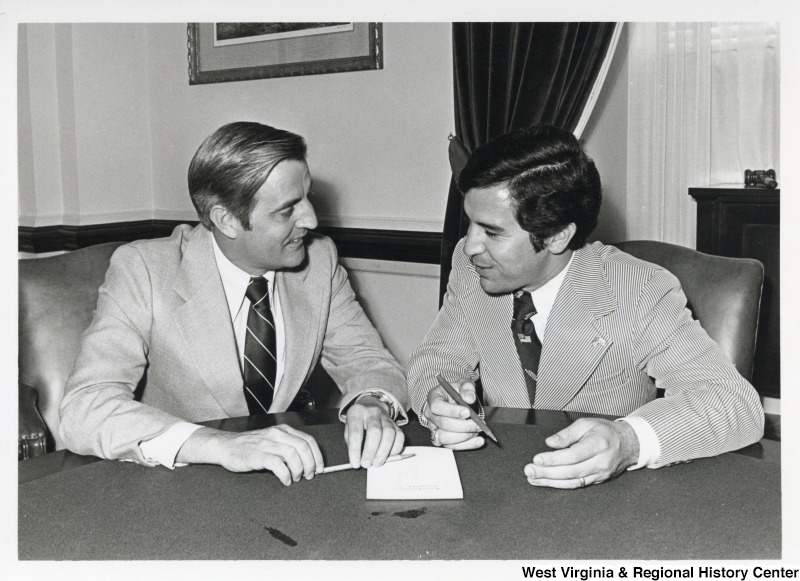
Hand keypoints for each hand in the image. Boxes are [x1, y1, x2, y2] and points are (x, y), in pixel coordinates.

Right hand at [177, 425, 322, 485]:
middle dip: (310, 464)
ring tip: (296, 478)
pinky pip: (278, 464)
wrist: (225, 446)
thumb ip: (287, 447)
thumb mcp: (271, 441)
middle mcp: (277, 434)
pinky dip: (285, 474)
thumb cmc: (250, 447)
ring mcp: (267, 443)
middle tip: (309, 476)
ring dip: (299, 470)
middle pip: (303, 447)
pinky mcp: (258, 455)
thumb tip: (307, 462)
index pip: (308, 440)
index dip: (317, 455)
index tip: (320, 468)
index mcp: (283, 430)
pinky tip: (285, 480)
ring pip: (293, 454)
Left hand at [344, 397, 404, 468]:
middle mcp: (372, 412)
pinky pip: (400, 436)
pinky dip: (395, 449)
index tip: (355, 463)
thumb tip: (359, 460)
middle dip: (371, 451)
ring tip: (377, 462)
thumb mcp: (348, 430)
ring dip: (383, 452)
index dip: (355, 449)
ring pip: (389, 433)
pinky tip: (388, 455)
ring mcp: (385, 416)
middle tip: (367, 464)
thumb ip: (352, 444)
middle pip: (375, 431)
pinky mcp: (395, 423)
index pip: (356, 432)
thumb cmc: (357, 423)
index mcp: (356, 413)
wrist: (369, 407)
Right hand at [423, 380, 483, 449]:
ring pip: (444, 438)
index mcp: (433, 398)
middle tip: (478, 424)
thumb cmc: (458, 393)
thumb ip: (467, 388)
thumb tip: (469, 398)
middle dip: (462, 426)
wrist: (456, 402)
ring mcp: (434, 428)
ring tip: (477, 431)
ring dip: (464, 437)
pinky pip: (451, 447)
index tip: (467, 412)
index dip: (451, 411)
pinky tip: (478, 441)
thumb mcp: (464, 384)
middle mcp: (430, 414)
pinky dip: (466, 445)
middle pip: (442, 424)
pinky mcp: (441, 440)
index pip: (437, 406)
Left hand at [523, 418, 638, 488]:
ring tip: (533, 478)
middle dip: (547, 472)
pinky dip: (560, 485)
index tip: (537, 459)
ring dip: (550, 481)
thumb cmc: (605, 431)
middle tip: (529, 470)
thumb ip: (567, 434)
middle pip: (570, 471)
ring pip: (573, 481)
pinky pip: (577, 485)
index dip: (554, 459)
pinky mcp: (598, 481)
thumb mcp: (586, 424)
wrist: (628, 444)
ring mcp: (600, 474)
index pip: (573, 455)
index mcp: (598, 445)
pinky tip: (547, 482)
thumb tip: (550, 443)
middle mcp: (601, 462)